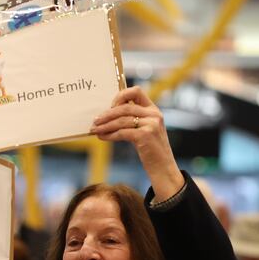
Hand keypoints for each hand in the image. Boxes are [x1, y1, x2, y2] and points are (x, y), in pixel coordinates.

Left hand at [90, 86, 184, 200]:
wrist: (163, 168)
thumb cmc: (151, 150)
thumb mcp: (146, 130)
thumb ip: (134, 119)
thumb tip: (108, 115)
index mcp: (153, 109)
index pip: (136, 91)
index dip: (121, 96)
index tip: (111, 106)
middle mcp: (154, 114)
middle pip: (124, 107)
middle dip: (107, 114)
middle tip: (95, 121)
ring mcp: (151, 124)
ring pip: (121, 120)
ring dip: (105, 125)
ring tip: (95, 130)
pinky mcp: (145, 135)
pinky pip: (122, 132)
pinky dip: (110, 135)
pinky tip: (102, 137)